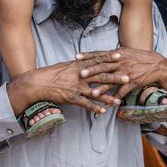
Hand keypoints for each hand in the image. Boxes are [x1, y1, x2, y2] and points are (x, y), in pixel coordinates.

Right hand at [7, 57, 126, 116]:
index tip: (120, 55)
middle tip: (127, 77)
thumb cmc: (52, 73)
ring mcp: (76, 87)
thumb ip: (78, 64)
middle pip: (100, 75)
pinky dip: (95, 108)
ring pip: (96, 92)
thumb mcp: (66, 65)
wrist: (39, 82)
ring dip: (108, 96)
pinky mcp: (72, 98)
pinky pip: (85, 104)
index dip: (109, 57)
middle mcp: (79, 75)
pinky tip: (103, 111)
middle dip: (115, 77)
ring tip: (119, 100)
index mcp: (78, 65)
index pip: (97, 59)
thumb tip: (86, 61)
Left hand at [76, 48, 166, 101]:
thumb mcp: (125, 52)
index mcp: (117, 54)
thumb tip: (102, 55)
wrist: (157, 64)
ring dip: (102, 87)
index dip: (88, 56)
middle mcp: (120, 62)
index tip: (76, 57)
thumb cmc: (139, 57)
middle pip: (103, 66)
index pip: (100, 54)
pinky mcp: (133, 82)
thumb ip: (113, 55)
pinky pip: (123, 91)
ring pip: (112, 80)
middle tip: (80, 74)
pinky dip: (116, 97)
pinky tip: (109, 104)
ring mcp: (127, 72)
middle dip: (91, 70)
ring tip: (92, 93)